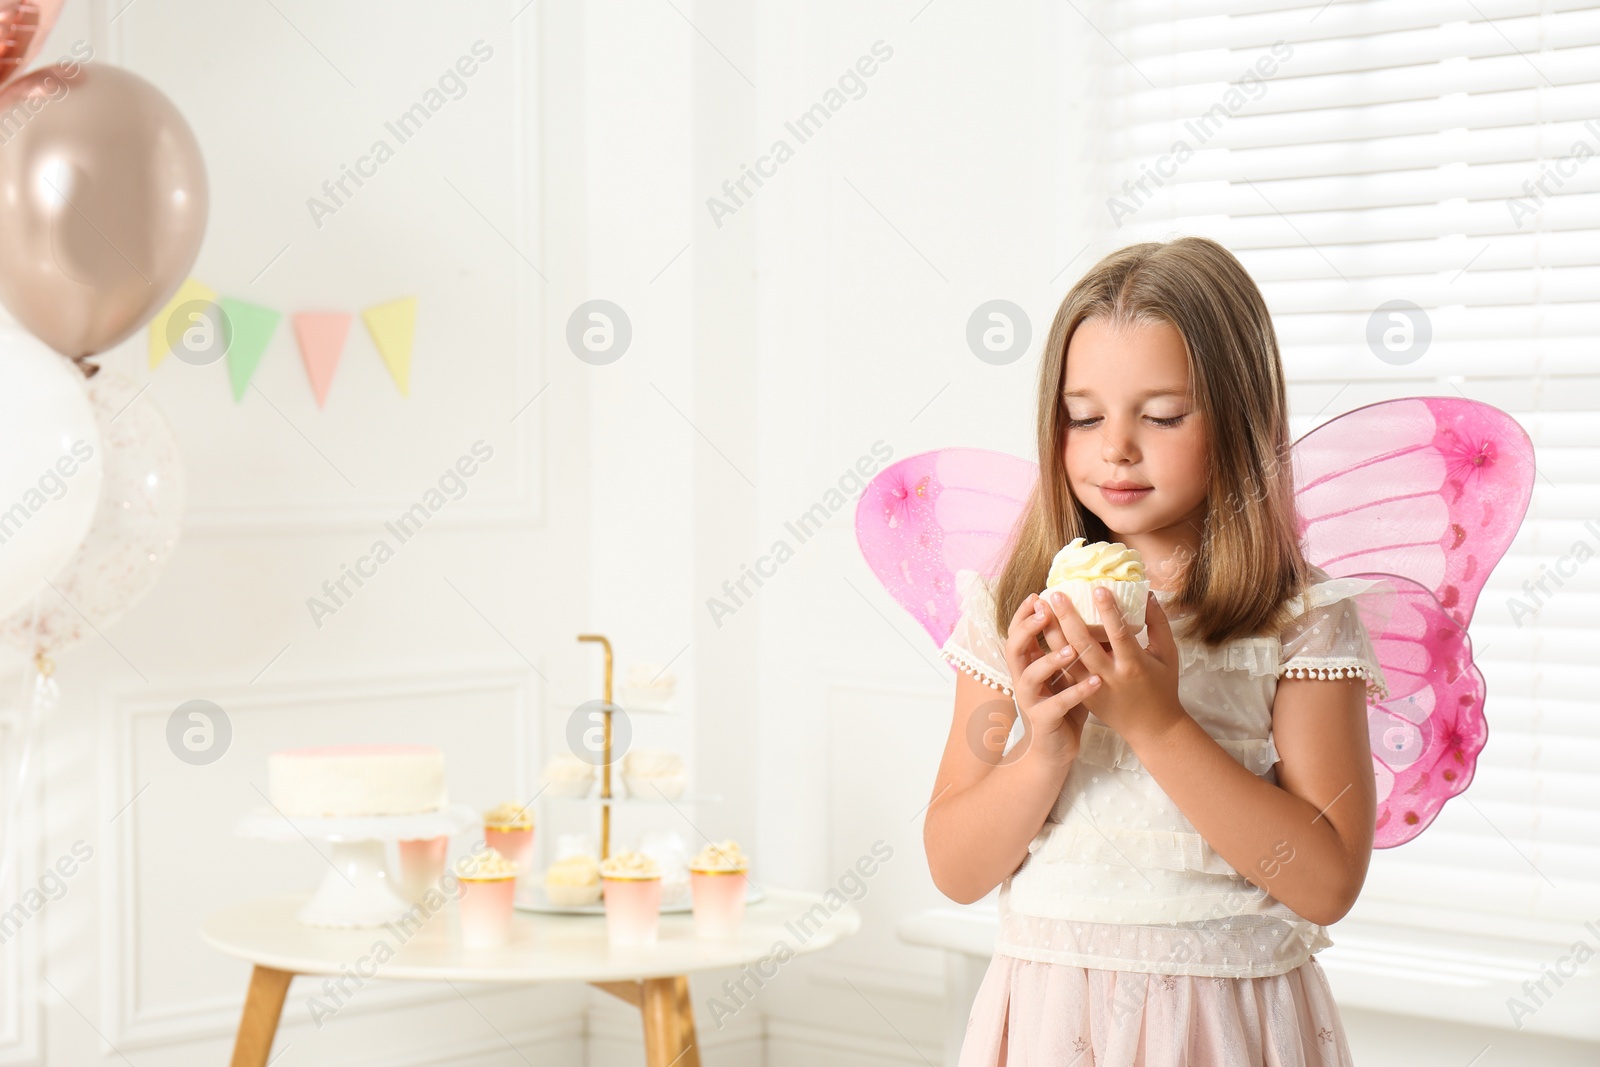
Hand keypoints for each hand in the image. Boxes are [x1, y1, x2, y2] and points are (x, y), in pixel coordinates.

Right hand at [1003, 592, 1101, 763]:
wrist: (1056, 748)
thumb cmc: (1065, 704)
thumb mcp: (1067, 672)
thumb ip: (1070, 647)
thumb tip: (1092, 616)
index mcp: (1027, 664)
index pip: (1017, 632)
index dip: (1023, 614)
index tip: (1037, 595)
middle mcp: (1023, 679)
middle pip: (1014, 648)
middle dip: (1027, 628)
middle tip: (1045, 613)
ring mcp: (1030, 699)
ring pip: (1031, 675)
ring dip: (1050, 660)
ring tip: (1072, 649)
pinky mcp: (1043, 720)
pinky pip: (1058, 704)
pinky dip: (1077, 691)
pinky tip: (1096, 681)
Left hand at [1043, 587, 1184, 746]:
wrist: (1152, 728)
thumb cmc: (1162, 686)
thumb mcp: (1167, 655)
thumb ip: (1158, 623)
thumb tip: (1146, 594)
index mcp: (1134, 665)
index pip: (1119, 634)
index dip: (1108, 611)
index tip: (1097, 588)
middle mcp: (1111, 677)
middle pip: (1085, 645)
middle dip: (1068, 618)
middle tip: (1055, 594)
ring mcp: (1094, 688)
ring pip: (1068, 658)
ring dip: (1052, 633)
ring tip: (1040, 610)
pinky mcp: (1084, 695)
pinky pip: (1065, 671)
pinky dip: (1053, 652)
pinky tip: (1044, 633)